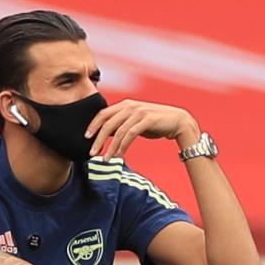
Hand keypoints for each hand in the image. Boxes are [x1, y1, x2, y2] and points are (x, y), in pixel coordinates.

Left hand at [85, 100, 199, 158]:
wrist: (178, 121)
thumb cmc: (155, 123)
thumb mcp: (135, 122)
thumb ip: (121, 125)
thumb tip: (105, 134)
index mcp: (125, 105)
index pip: (103, 114)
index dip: (93, 125)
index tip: (85, 137)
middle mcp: (130, 106)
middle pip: (107, 123)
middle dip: (98, 138)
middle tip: (91, 152)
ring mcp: (139, 112)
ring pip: (118, 131)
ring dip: (110, 147)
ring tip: (105, 159)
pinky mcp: (147, 120)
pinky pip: (130, 134)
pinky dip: (123, 146)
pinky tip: (119, 155)